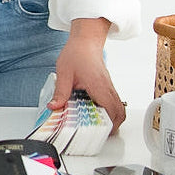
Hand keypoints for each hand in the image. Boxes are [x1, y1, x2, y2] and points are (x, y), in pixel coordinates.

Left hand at [48, 17, 124, 132]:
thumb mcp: (64, 73)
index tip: (102, 134)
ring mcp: (108, 86)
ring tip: (98, 125)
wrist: (85, 41)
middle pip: (119, 112)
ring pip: (118, 107)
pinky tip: (95, 111)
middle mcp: (107, 87)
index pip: (111, 110)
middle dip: (113, 125)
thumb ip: (60, 92)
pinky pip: (113, 101)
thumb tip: (55, 107)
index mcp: (98, 86)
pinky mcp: (106, 85)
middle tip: (101, 133)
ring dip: (112, 118)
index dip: (110, 125)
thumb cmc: (77, 53)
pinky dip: (109, 110)